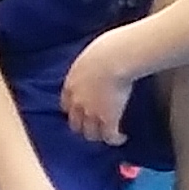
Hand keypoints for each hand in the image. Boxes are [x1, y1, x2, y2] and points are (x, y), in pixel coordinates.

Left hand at [60, 31, 140, 145]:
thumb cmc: (104, 49)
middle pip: (75, 124)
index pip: (66, 105)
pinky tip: (122, 138)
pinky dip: (115, 140)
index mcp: (71, 85)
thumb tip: (97, 63)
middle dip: (83, 127)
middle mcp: (78, 102)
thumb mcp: (89, 57)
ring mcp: (92, 113)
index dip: (73, 110)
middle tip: (95, 127)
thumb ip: (88, 67)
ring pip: (91, 134)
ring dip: (99, 135)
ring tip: (108, 134)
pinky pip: (109, 136)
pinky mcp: (108, 119)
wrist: (112, 58)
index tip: (81, 111)